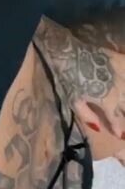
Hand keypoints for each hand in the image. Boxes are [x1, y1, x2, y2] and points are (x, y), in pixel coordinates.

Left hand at [34, 18, 124, 143]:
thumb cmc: (69, 79)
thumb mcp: (73, 101)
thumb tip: (98, 129)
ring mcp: (122, 75)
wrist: (69, 53)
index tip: (120, 135)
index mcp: (107, 101)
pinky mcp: (121, 61)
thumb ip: (87, 116)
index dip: (118, 128)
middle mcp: (119, 89)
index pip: (116, 119)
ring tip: (124, 103)